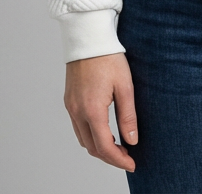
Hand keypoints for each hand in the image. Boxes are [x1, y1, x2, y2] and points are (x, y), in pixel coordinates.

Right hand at [63, 52, 137, 170]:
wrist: (88, 38)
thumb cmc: (108, 58)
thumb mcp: (125, 86)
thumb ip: (128, 115)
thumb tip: (132, 140)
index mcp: (92, 110)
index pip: (104, 147)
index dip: (119, 160)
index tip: (132, 163)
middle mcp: (77, 112)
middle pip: (92, 147)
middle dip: (110, 156)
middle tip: (127, 156)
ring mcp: (70, 107)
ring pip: (83, 139)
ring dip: (99, 147)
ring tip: (118, 145)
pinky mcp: (69, 101)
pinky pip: (78, 127)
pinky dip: (90, 135)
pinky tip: (104, 130)